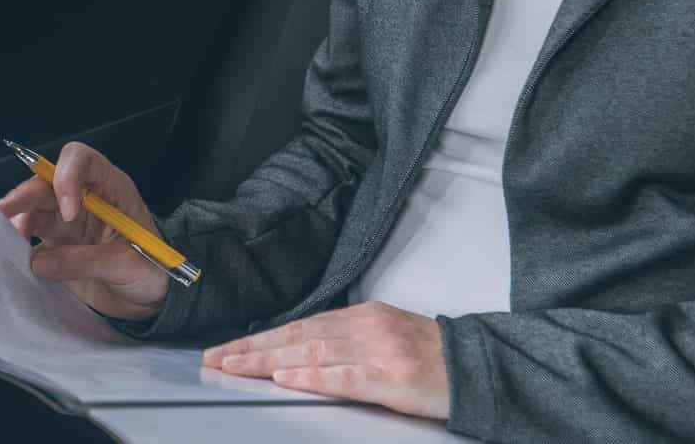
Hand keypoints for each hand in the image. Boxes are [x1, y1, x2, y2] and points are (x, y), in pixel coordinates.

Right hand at [0, 141, 169, 320]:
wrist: (152, 299)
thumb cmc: (152, 270)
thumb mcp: (127, 264)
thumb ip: (86, 261)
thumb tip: (37, 262)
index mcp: (110, 188)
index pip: (81, 161)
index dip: (67, 176)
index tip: (67, 212)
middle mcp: (84, 199)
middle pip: (47, 184)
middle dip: (24, 196)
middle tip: (1, 212)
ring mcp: (68, 222)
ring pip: (34, 210)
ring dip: (17, 222)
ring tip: (4, 242)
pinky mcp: (57, 247)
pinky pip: (31, 240)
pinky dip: (16, 247)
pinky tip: (7, 258)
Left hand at [202, 302, 449, 419]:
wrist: (478, 367)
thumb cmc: (431, 357)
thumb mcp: (384, 337)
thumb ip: (346, 341)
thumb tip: (300, 352)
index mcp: (362, 316)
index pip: (300, 327)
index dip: (261, 339)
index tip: (228, 349)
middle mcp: (366, 327)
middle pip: (298, 338)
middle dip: (253, 349)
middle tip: (216, 359)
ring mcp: (379, 351)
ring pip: (313, 354)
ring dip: (269, 361)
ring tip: (237, 367)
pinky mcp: (393, 377)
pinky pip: (346, 377)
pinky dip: (314, 378)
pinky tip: (289, 379)